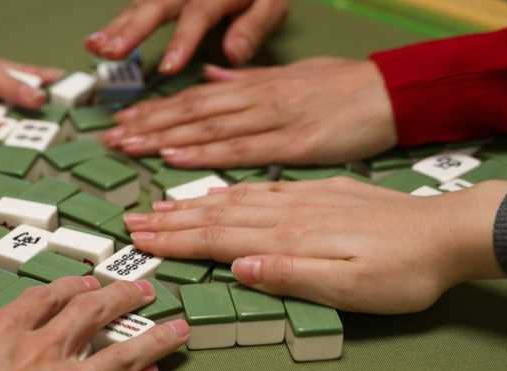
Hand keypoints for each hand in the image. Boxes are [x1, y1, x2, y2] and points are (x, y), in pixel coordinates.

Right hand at [0, 274, 190, 370]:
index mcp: (7, 329)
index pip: (49, 298)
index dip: (73, 288)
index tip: (89, 284)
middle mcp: (46, 348)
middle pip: (94, 313)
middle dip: (123, 298)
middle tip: (145, 290)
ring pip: (124, 352)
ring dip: (154, 338)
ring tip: (178, 328)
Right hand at [86, 0, 288, 72]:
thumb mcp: (270, 4)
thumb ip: (253, 27)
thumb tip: (233, 54)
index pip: (199, 14)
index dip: (183, 40)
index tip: (169, 67)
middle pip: (158, 5)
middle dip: (133, 29)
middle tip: (112, 51)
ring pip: (141, 4)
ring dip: (116, 27)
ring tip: (95, 47)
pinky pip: (136, 6)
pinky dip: (117, 23)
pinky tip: (97, 41)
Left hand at [104, 58, 395, 167]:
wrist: (395, 93)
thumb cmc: (349, 89)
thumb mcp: (296, 75)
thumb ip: (252, 80)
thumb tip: (213, 77)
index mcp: (258, 87)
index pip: (198, 100)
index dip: (159, 111)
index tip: (126, 122)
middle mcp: (259, 101)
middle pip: (194, 113)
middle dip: (149, 126)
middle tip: (110, 140)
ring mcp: (275, 121)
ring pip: (209, 129)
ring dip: (164, 139)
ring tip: (128, 148)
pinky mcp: (295, 143)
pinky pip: (242, 150)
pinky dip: (205, 154)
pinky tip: (174, 159)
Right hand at [123, 178, 506, 313]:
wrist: (450, 233)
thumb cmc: (405, 274)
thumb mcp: (351, 287)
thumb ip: (292, 276)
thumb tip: (238, 267)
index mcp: (292, 238)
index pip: (221, 238)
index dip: (177, 241)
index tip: (140, 242)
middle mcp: (291, 213)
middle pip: (219, 216)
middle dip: (172, 221)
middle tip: (131, 223)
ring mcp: (306, 199)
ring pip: (237, 199)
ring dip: (194, 205)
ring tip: (160, 206)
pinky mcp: (322, 193)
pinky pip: (263, 188)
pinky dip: (232, 191)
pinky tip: (220, 193)